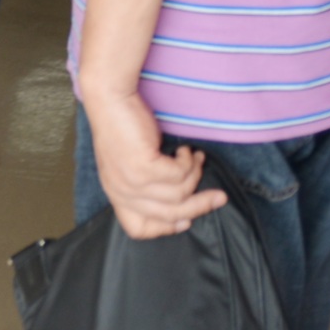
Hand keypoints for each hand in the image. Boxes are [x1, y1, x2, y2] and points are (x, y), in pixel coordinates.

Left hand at [84, 88, 225, 240]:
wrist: (110, 100)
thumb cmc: (123, 128)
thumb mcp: (129, 164)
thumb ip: (145, 187)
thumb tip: (180, 207)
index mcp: (115, 195)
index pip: (137, 228)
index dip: (165, 228)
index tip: (186, 220)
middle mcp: (121, 192)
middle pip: (170, 214)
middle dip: (200, 206)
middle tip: (219, 197)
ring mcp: (131, 182)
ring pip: (180, 193)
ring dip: (194, 174)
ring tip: (195, 159)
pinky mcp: (142, 167)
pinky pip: (179, 175)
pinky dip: (188, 162)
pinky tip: (184, 150)